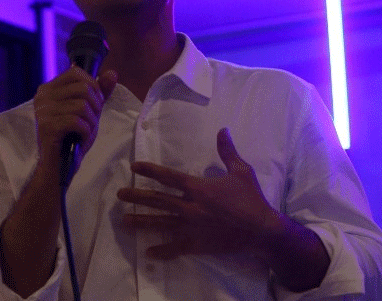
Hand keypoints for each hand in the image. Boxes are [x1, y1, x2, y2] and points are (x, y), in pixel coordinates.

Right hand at [33, 66, 117, 171]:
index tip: (94, 103)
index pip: (75, 72)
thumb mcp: (89, 110)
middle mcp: (43, 96)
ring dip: (91, 121)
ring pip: (82, 105)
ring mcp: (43, 110)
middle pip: (82, 88)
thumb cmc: (73, 136)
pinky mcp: (47, 126)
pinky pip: (77, 121)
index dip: (93, 86)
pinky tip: (80, 138)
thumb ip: (99, 91)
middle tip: (91, 121)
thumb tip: (112, 73)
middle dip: (95, 106)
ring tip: (85, 131)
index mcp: (49, 88)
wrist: (60, 165)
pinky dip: (85, 132)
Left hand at [117, 128, 279, 259]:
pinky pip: (175, 248)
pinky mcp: (197, 244)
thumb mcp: (241, 171)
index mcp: (198, 187)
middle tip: (119, 195)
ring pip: (160, 223)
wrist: (262, 230)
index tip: (134, 167)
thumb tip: (222, 130)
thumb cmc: (251, 199)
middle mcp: (190, 206)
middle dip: (136, 197)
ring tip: (124, 220)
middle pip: (157, 200)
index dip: (150, 170)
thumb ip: (227, 151)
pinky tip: (148, 252)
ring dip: (141, 221)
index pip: (168, 177)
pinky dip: (161, 251)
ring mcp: (191, 227)